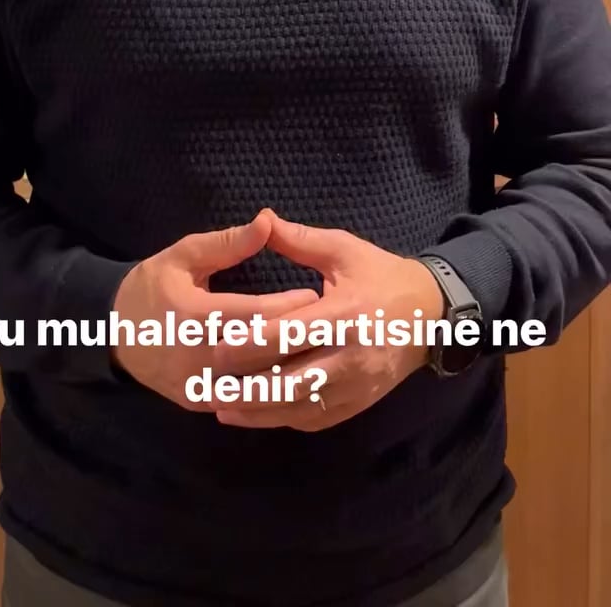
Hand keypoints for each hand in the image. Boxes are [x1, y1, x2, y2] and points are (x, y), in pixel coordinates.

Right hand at [111, 210, 318, 410]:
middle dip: (295, 339)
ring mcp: (197, 385)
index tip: (316, 293)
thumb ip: (227, 243)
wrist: (111, 332)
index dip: (286, 306)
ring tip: (318, 349)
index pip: (251, 314)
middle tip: (328, 323)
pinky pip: (242, 400)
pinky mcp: (198, 402)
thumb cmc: (151, 286)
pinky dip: (268, 390)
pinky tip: (294, 377)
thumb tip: (267, 223)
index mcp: (192, 316)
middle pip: (258, 353)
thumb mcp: (183, 255)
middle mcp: (196, 357)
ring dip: (287, 369)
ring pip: (254, 384)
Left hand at [208, 210, 443, 430]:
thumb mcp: (344, 250)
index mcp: (343, 314)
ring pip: (301, 406)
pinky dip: (286, 419)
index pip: (290, 335)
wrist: (431, 314)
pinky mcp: (359, 403)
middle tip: (208, 388)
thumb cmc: (381, 276)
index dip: (251, 344)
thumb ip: (300, 240)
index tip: (217, 348)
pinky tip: (258, 416)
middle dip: (248, 388)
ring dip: (260, 412)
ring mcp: (356, 385)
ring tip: (222, 410)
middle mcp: (349, 356)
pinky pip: (318, 417)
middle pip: (291, 380)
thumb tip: (261, 220)